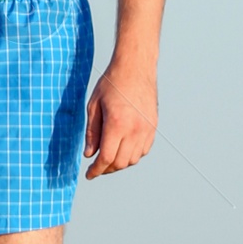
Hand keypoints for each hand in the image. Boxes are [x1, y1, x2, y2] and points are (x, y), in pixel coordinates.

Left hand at [83, 62, 156, 178]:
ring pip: (134, 159)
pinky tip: (122, 149)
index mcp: (117, 124)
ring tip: (108, 158)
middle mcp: (135, 129)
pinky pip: (143, 150)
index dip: (96, 170)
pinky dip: (132, 155)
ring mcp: (147, 129)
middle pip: (121, 162)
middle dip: (107, 169)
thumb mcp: (94, 106)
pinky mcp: (153, 126)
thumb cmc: (112, 83)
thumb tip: (90, 155)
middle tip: (96, 167)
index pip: (107, 158)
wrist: (135, 67)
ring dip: (120, 163)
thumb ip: (91, 132)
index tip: (89, 175)